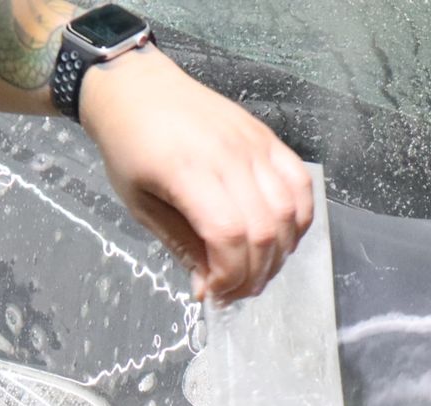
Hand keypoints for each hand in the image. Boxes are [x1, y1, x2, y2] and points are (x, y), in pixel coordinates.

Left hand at [80, 48, 313, 303]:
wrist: (137, 89)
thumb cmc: (130, 147)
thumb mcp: (140, 204)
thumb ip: (181, 246)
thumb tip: (209, 288)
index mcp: (188, 172)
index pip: (229, 235)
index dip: (230, 275)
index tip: (214, 291)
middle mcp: (229, 157)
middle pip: (264, 230)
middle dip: (254, 274)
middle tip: (235, 291)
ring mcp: (254, 145)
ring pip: (289, 211)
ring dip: (280, 253)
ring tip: (257, 269)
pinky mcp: (268, 138)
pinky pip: (301, 184)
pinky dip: (300, 219)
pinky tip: (281, 238)